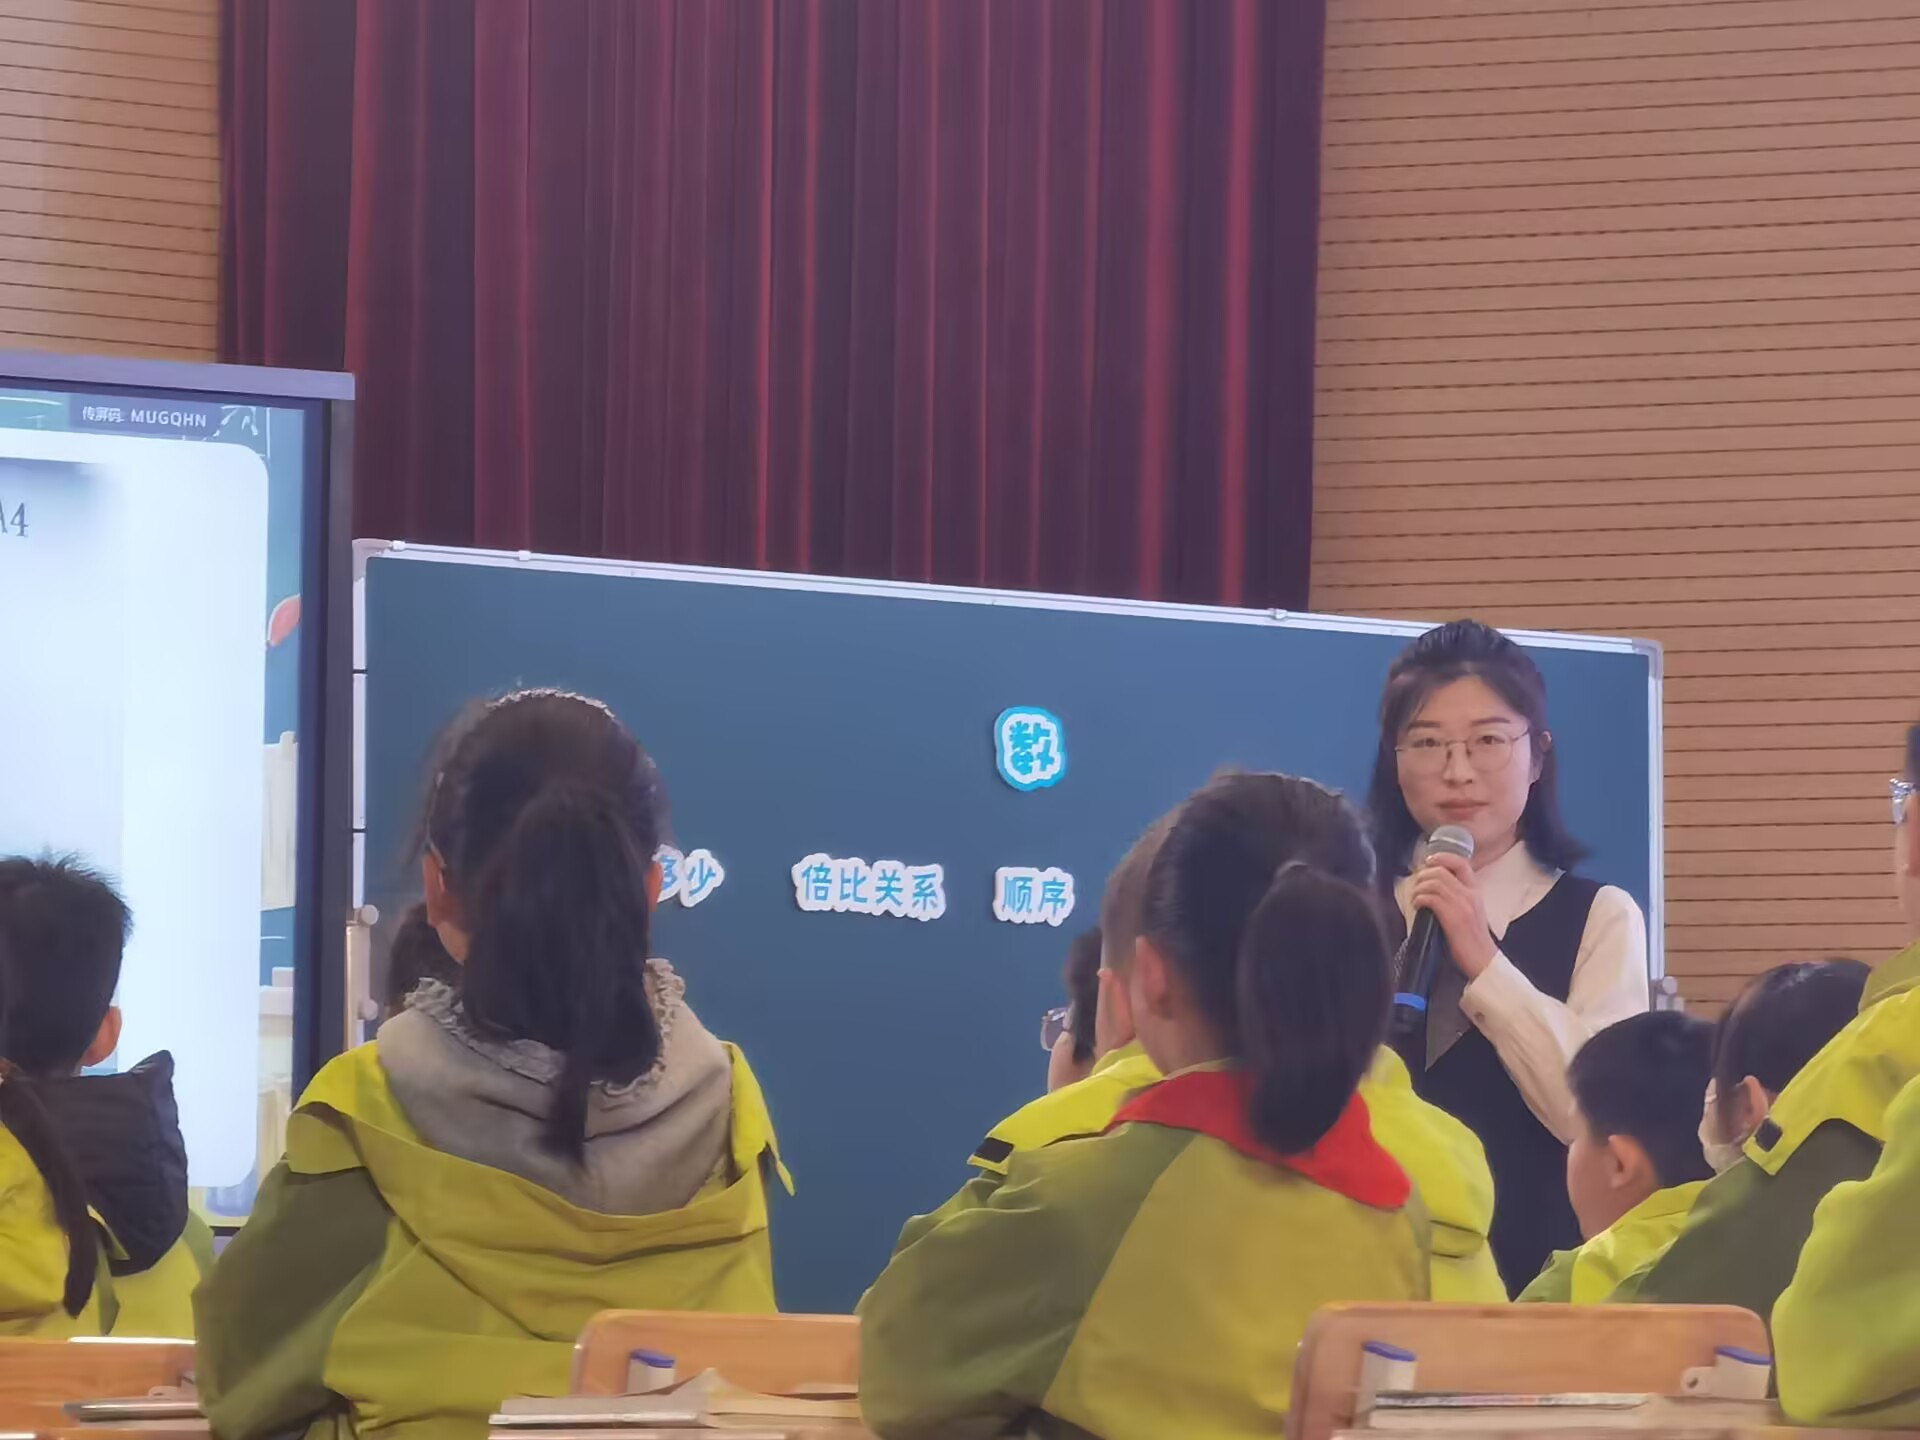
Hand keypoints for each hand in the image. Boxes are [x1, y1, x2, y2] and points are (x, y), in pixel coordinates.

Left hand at [1408, 851, 1497, 979]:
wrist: (1482, 959)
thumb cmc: (1473, 938)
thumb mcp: (1472, 911)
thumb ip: (1460, 897)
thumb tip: (1436, 887)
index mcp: (1476, 891)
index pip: (1461, 863)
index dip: (1442, 857)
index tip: (1429, 861)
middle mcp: (1470, 894)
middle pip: (1441, 871)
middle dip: (1423, 875)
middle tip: (1417, 885)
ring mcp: (1461, 905)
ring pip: (1433, 883)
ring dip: (1418, 888)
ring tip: (1415, 898)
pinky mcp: (1452, 917)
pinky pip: (1430, 898)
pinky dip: (1419, 899)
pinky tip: (1417, 906)